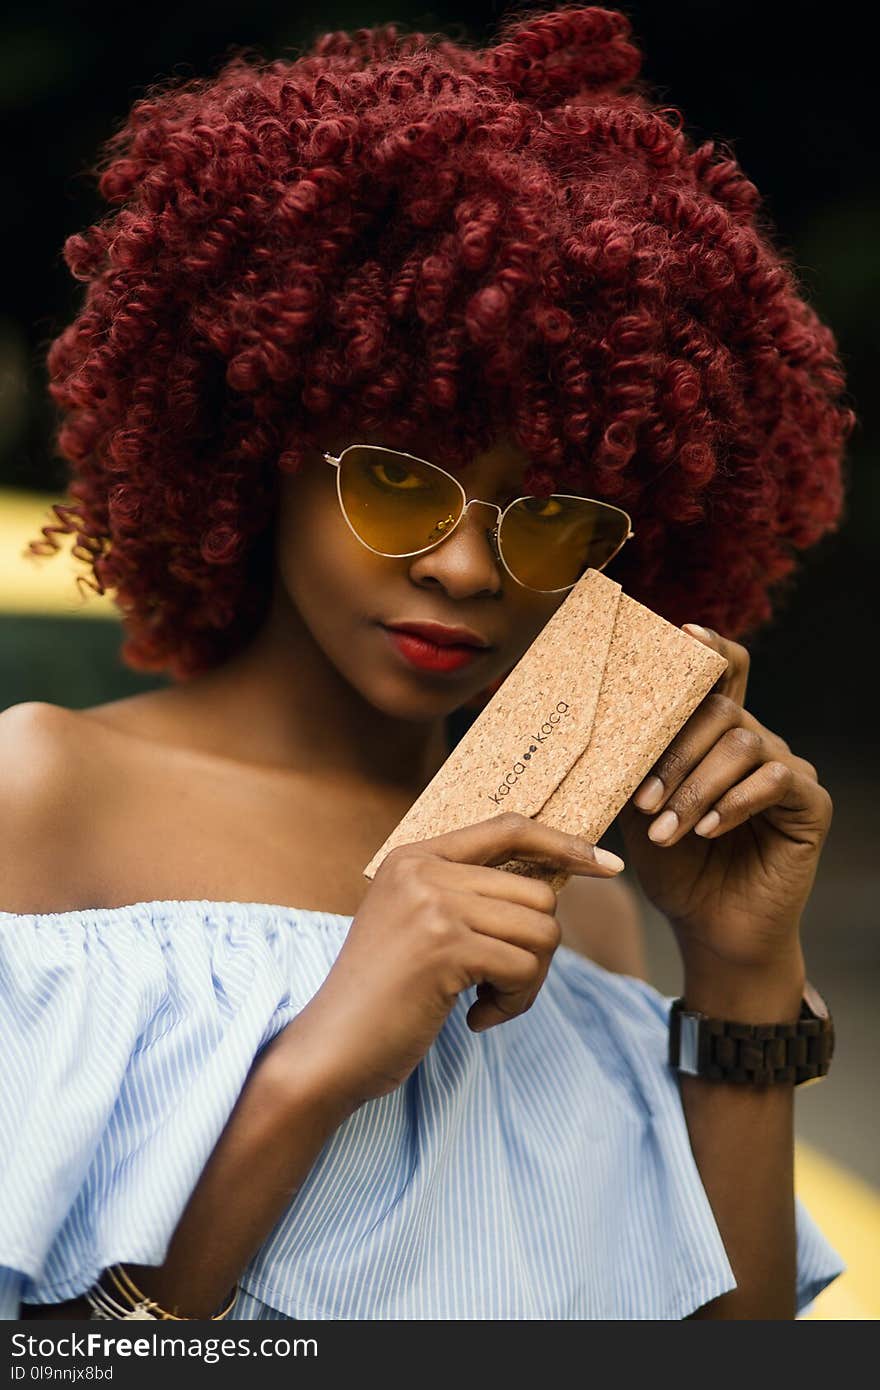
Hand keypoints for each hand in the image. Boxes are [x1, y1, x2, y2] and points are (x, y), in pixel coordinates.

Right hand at [278, 813, 623, 1112]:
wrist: (330, 1049)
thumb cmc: (382, 999)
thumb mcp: (418, 928)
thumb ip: (469, 898)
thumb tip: (553, 886)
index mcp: (415, 856)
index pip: (509, 827)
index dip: (564, 842)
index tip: (607, 864)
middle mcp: (423, 869)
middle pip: (539, 892)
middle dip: (537, 950)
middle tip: (502, 986)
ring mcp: (433, 903)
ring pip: (542, 930)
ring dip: (528, 981)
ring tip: (486, 1003)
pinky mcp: (445, 945)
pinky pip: (524, 967)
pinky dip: (513, 1003)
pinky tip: (475, 1019)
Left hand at [616, 624, 832, 988]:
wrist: (710, 929)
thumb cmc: (674, 869)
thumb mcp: (640, 811)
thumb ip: (636, 765)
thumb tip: (604, 723)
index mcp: (716, 738)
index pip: (723, 676)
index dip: (710, 649)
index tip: (684, 632)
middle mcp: (756, 743)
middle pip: (721, 710)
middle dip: (674, 754)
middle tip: (643, 803)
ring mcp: (787, 770)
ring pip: (743, 743)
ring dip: (695, 787)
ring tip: (667, 831)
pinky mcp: (811, 804)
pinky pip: (776, 779)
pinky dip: (735, 801)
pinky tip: (709, 830)